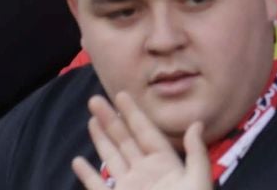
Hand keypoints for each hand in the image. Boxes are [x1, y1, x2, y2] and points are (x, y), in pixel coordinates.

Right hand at [73, 93, 211, 189]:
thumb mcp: (198, 181)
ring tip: (90, 119)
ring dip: (100, 139)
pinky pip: (98, 186)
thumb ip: (195, 153)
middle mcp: (145, 172)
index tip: (122, 95)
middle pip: (125, 140)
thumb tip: (196, 124)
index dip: (134, 114)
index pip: (146, 133)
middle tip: (95, 99)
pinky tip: (78, 161)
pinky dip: (87, 175)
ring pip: (111, 157)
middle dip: (111, 120)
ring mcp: (129, 188)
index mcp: (166, 164)